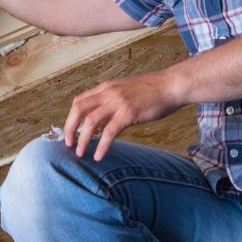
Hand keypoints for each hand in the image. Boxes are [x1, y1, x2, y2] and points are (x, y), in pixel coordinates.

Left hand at [64, 71, 186, 160]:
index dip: (71, 118)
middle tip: (69, 145)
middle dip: (69, 128)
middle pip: (78, 109)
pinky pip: (109, 132)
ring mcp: (118, 102)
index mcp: (106, 88)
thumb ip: (111, 108)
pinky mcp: (128, 113)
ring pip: (90, 122)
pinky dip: (102, 146)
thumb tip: (99, 127)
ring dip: (83, 139)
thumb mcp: (127, 94)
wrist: (172, 85)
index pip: (79, 101)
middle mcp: (108, 92)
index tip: (70, 133)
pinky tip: (100, 156)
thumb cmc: (154, 91)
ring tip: (81, 153)